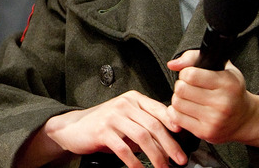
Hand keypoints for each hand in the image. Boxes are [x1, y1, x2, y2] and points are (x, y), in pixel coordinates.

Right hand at [19, 91, 186, 167]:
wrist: (74, 128)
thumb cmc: (103, 125)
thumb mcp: (126, 120)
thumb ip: (145, 125)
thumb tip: (170, 142)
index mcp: (133, 99)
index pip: (159, 110)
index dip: (174, 123)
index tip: (184, 137)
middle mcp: (124, 104)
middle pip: (154, 125)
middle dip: (170, 146)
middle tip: (179, 160)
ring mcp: (113, 116)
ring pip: (142, 137)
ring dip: (156, 156)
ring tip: (162, 167)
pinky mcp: (103, 131)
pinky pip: (124, 148)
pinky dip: (135, 162)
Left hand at [167, 50, 254, 144]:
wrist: (245, 119)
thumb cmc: (231, 90)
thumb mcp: (221, 68)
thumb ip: (194, 58)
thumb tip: (172, 64)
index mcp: (228, 83)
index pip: (190, 74)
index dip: (185, 73)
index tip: (191, 76)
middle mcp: (223, 102)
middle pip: (181, 89)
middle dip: (181, 85)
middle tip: (189, 88)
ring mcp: (215, 120)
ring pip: (177, 103)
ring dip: (178, 99)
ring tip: (189, 99)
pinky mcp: (206, 132)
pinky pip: (176, 118)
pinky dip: (176, 112)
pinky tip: (187, 110)